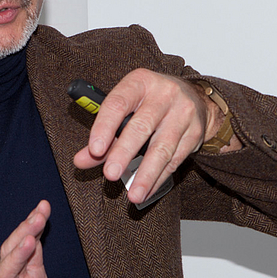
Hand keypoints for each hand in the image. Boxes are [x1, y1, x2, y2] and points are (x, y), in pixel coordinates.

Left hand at [72, 69, 232, 203]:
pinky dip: (158, 179)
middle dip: (124, 153)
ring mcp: (182, 113)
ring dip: (145, 175)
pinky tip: (146, 191)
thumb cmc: (150, 102)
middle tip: (111, 174)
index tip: (94, 150)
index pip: (118, 103)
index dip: (104, 127)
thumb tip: (81, 160)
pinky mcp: (195, 133)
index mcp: (140, 82)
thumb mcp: (125, 108)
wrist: (194, 97)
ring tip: (133, 194)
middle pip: (141, 127)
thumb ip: (102, 135)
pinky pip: (175, 161)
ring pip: (162, 148)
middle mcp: (164, 94)